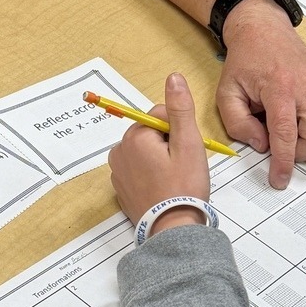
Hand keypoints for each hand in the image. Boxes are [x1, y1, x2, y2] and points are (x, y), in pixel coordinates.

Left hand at [108, 72, 210, 234]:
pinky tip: (163, 189)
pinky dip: (150, 176)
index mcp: (135, 136)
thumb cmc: (183, 188)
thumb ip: (180, 108)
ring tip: (173, 180)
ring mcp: (117, 171)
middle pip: (151, 133)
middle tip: (181, 167)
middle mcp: (120, 151)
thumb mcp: (188, 143)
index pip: (160, 116)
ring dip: (160, 160)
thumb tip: (173, 77)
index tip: (185, 152)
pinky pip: (138, 171)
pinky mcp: (120, 189)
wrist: (172, 230)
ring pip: (145, 152)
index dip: (178, 131)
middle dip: (168, 145)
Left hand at [217, 0, 305, 188]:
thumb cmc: (246, 60)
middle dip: (301, 152)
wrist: (264, 29)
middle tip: (283, 145)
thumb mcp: (226, 93)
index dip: (284, 162)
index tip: (279, 179)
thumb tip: (261, 145)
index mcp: (280, 89)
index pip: (286, 135)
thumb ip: (238, 124)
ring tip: (299, 134)